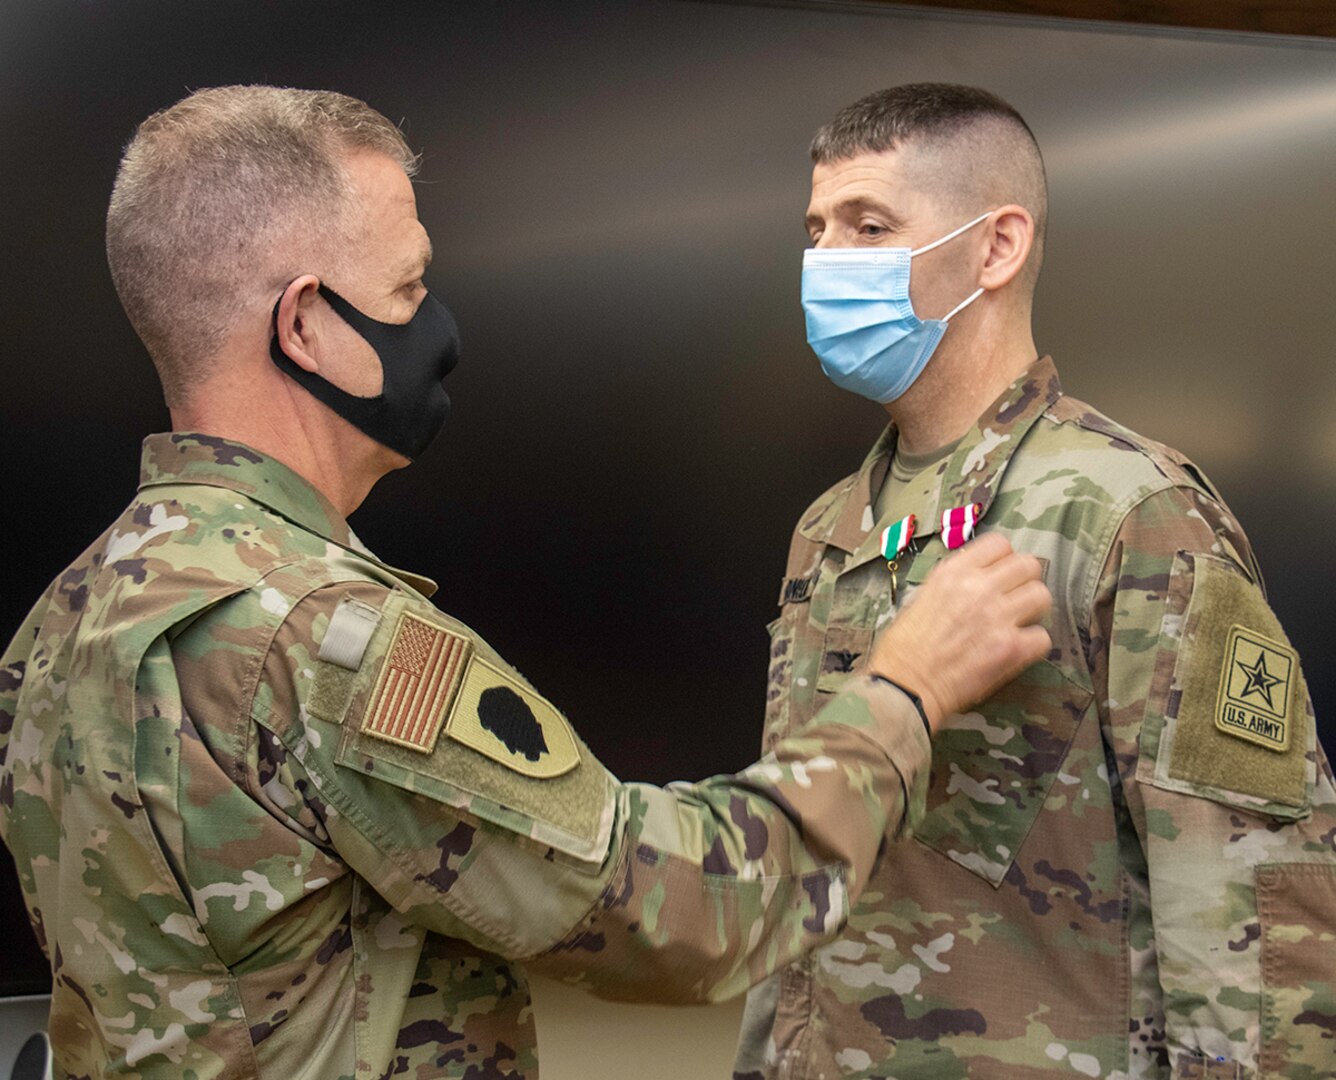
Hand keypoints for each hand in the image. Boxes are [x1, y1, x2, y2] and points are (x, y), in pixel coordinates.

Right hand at [867, 533, 1050, 731]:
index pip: (1000, 544)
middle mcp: (979, 588)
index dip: (1004, 559)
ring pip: (1041, 595)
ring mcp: (997, 617)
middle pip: (1028, 565)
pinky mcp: (1010, 648)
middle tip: (1015, 598)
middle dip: (1025, 581)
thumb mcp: (922, 597)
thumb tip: (977, 581)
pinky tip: (1018, 649)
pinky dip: (1033, 644)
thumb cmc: (904, 647)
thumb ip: (954, 584)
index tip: (1000, 573)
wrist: (904, 685)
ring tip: (1020, 622)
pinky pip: (1043, 636)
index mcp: (954, 572)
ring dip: (1034, 609)